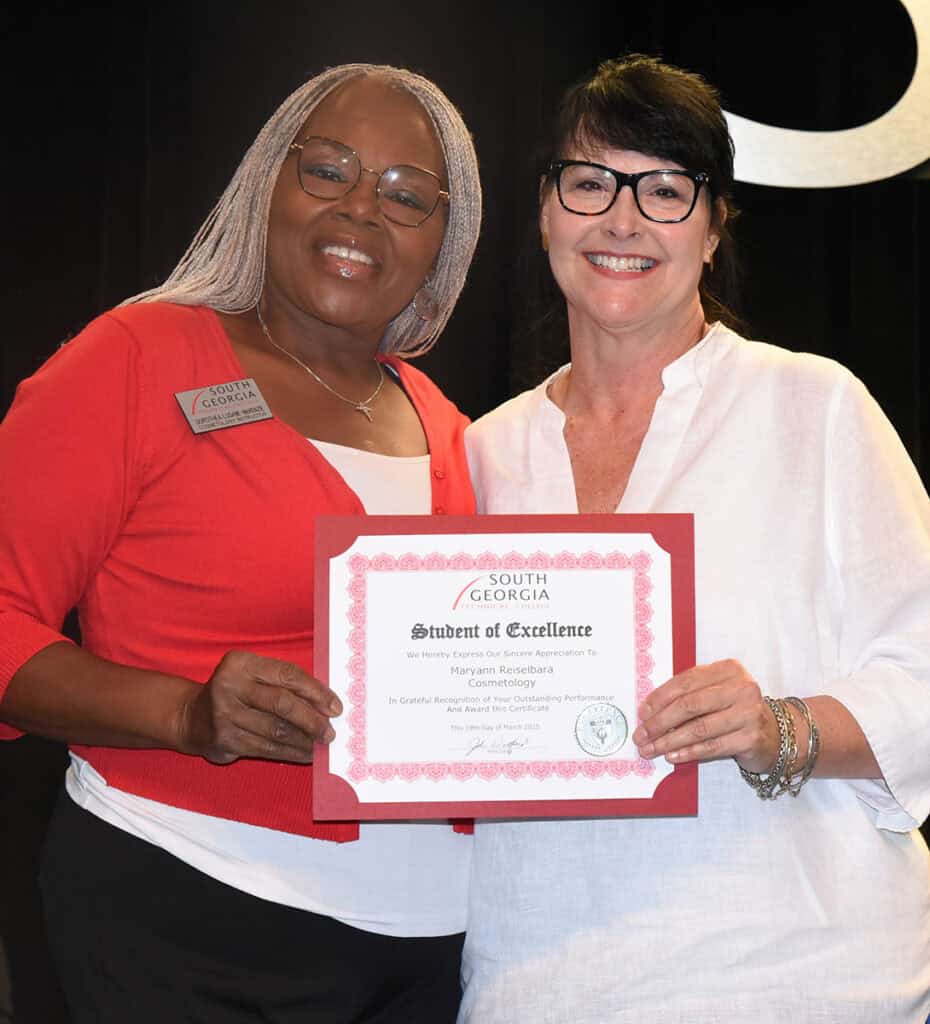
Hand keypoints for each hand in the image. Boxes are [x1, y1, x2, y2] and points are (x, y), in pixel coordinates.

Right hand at [175, 651, 341, 764]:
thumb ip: (283, 682)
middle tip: (330, 732)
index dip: (315, 691)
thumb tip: (325, 702)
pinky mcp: (225, 740)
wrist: (192, 717)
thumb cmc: (236, 692)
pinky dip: (290, 752)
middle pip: (282, 704)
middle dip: (312, 720)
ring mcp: (225, 715)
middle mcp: (230, 686)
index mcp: (242, 663)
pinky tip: (306, 754)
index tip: (335, 707)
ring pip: (276, 730)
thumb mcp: (253, 675)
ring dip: (304, 740)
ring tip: (321, 745)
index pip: (287, 675)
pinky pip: (266, 748)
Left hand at [632, 659, 778, 772]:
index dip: (659, 697)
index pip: (685, 681)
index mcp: (728, 669)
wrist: (775, 734)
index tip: (642, 713)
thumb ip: (689, 695)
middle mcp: (741, 688)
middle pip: (690, 705)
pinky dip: (688, 752)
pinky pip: (712, 746)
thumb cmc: (736, 711)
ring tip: (651, 749)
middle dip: (660, 722)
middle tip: (641, 735)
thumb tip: (649, 712)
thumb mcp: (716, 693)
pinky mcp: (751, 737)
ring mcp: (749, 713)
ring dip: (669, 741)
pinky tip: (672, 756)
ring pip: (699, 728)